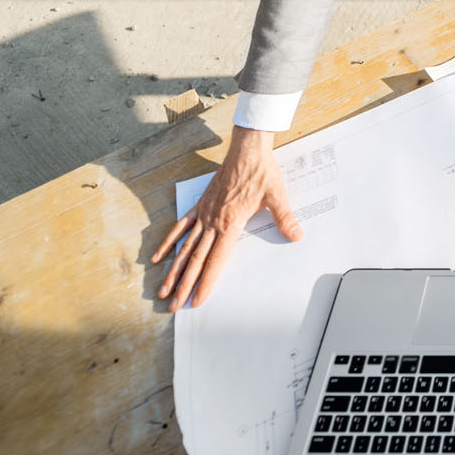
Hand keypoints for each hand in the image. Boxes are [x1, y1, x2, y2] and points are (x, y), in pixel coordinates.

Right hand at [150, 125, 302, 310]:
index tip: (197, 299)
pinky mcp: (200, 205)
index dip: (205, 281)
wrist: (246, 149)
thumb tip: (297, 235)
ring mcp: (204, 214)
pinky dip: (169, 242)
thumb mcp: (277, 195)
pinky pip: (181, 226)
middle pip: (195, 259)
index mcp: (230, 223)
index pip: (215, 260)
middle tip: (174, 306)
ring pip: (184, 247)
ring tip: (162, 290)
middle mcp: (213, 222)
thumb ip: (285, 218)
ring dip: (173, 270)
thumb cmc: (261, 172)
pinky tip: (158, 257)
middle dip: (184, 285)